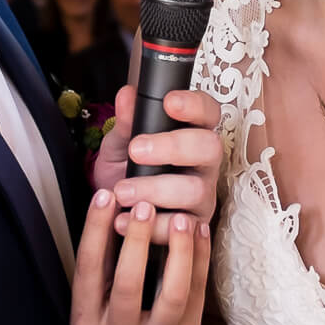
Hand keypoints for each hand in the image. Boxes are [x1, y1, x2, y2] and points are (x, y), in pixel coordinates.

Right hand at [70, 188, 210, 324]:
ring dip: (178, 251)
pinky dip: (199, 262)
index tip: (104, 196)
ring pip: (171, 293)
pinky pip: (197, 297)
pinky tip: (199, 234)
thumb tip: (110, 206)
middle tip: (144, 204)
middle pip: (128, 284)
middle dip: (136, 239)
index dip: (95, 230)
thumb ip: (99, 269)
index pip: (87, 271)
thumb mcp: (92, 310)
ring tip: (180, 218)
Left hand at [90, 86, 222, 232]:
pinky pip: (183, 227)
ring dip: (156, 189)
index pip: (208, 112)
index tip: (169, 102)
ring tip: (123, 191)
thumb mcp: (119, 144)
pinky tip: (124, 219)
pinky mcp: (195, 226)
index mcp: (191, 133)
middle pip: (209, 147)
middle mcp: (204, 163)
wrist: (115, 209)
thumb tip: (126, 96)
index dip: (194, 105)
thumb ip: (126, 122)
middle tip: (136, 150)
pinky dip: (152, 225)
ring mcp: (203, 195)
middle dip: (173, 147)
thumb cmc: (127, 169)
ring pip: (196, 189)